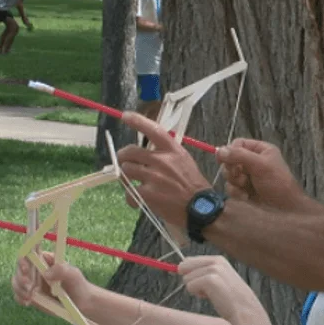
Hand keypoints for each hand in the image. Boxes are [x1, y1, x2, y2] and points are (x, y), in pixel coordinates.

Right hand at [11, 252, 92, 310]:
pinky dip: (20, 298)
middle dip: (20, 276)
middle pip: (19, 267)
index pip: (29, 252)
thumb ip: (61, 270)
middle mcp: (35, 269)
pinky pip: (18, 295)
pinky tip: (28, 302)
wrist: (81, 303)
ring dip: (19, 288)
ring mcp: (31, 282)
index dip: (23, 258)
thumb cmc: (78, 285)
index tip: (26, 268)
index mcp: (45, 259)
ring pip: (16, 281)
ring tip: (30, 297)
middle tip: (29, 286)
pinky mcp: (30, 295)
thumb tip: (46, 273)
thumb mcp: (73, 275)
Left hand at [118, 112, 212, 227]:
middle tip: (124, 162)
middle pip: (130, 152)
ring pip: (126, 170)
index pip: (153, 130)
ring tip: (133, 184)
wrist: (201, 208)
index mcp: (172, 150)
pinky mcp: (148, 194)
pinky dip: (131, 198)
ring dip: (126, 178)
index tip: (125, 116)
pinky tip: (138, 201)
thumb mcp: (184, 161)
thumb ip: (167, 154)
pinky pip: (129, 193)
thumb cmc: (193, 185)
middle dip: (123, 157)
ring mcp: (153, 177)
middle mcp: (161, 160)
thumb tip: (147, 153)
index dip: (137, 121)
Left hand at [178, 255, 261, 321]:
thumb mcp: (219, 279)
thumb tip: (180, 266)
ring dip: (196, 289)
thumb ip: (202, 271)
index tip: (204, 285)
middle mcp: (215, 262)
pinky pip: (189, 287)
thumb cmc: (230, 299)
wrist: (244, 311)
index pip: (189, 260)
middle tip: (207, 290)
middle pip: (184, 266)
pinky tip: (212, 297)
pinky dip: (197, 294)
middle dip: (191, 280)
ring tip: (213, 294)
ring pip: (186, 279)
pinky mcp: (209, 279)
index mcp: (218, 260)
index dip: (191, 275)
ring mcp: (213, 270)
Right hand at [217, 139, 306, 210]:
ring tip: (246, 186)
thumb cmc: (277, 184)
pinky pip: (231, 188)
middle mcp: (253, 162)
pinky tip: (246, 197)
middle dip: (233, 169)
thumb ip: (239, 155)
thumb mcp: (260, 165)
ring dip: (235, 182)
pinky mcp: (244, 190)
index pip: (238, 144)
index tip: (225, 160)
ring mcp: (248, 177)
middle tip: (241, 176)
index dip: (230, 151)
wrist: (285, 210)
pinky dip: (236, 192)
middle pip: (230, 159)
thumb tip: (219, 151)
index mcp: (260, 150)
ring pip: (228, 175)